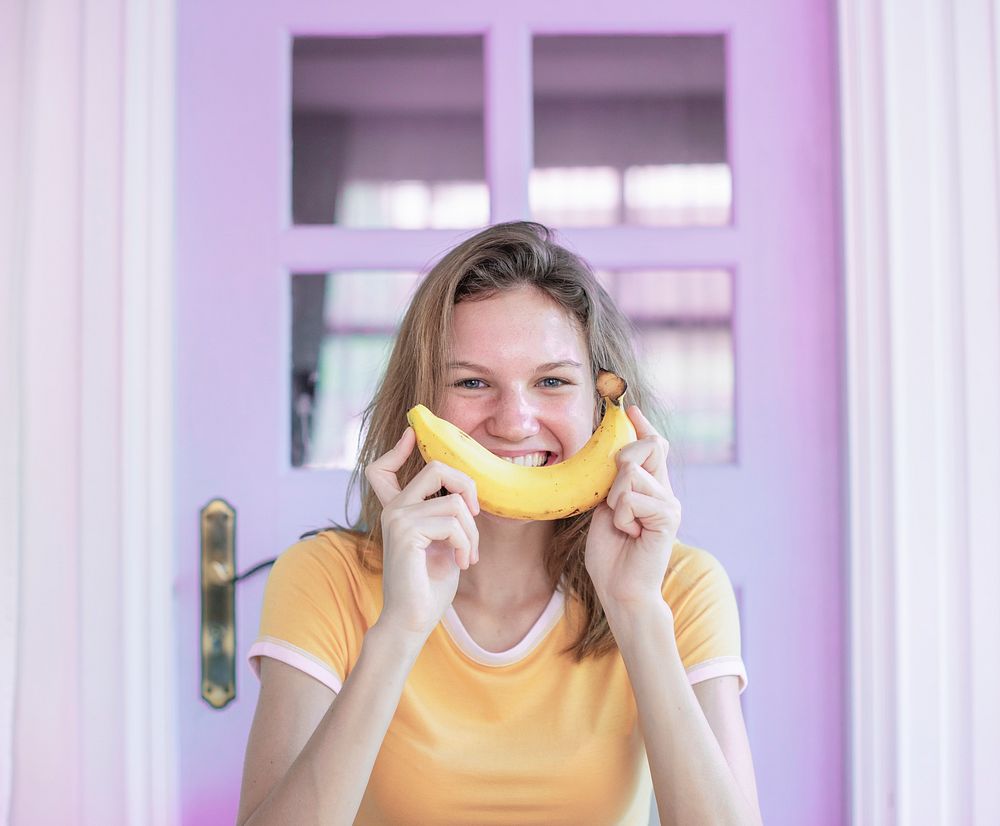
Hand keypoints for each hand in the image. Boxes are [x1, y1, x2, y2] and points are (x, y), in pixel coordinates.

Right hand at [364, 427, 480, 638]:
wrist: (412, 620)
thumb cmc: (429, 585)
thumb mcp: (442, 542)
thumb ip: (444, 516)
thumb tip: (464, 496)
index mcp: (397, 510)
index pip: (383, 468)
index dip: (399, 448)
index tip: (412, 433)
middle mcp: (393, 508)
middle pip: (437, 467)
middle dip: (468, 486)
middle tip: (475, 515)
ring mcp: (397, 517)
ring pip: (455, 502)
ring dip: (472, 532)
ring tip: (467, 555)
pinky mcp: (405, 531)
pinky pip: (453, 522)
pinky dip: (466, 543)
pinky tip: (461, 563)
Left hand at [584, 406, 680, 614]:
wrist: (620, 589)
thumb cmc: (610, 553)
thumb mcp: (605, 508)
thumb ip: (613, 482)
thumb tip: (615, 453)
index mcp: (651, 487)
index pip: (653, 446)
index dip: (642, 426)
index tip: (630, 409)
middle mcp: (665, 491)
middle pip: (649, 446)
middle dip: (621, 461)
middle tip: (612, 497)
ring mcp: (669, 503)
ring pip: (632, 474)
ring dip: (615, 499)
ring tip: (622, 523)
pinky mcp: (668, 517)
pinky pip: (633, 498)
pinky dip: (622, 516)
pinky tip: (629, 533)